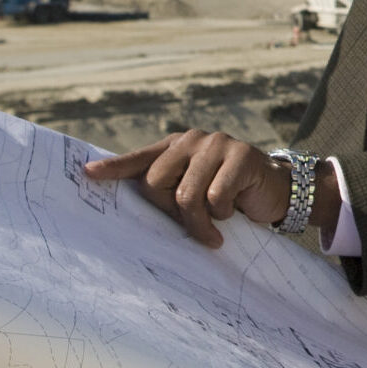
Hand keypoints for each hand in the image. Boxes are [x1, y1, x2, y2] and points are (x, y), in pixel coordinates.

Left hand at [84, 130, 289, 247]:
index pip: (140, 158)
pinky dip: (222, 213)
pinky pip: (215, 196)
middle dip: (170, 210)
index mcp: (176, 147)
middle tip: (193, 222)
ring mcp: (217, 144)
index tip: (88, 173)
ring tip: (214, 227)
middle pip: (155, 182)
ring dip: (199, 221)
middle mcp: (193, 140)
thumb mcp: (196, 192)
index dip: (114, 167)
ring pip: (186, 194)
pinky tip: (235, 210)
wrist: (279, 190)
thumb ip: (170, 192)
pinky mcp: (241, 155)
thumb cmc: (231, 196)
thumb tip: (133, 214)